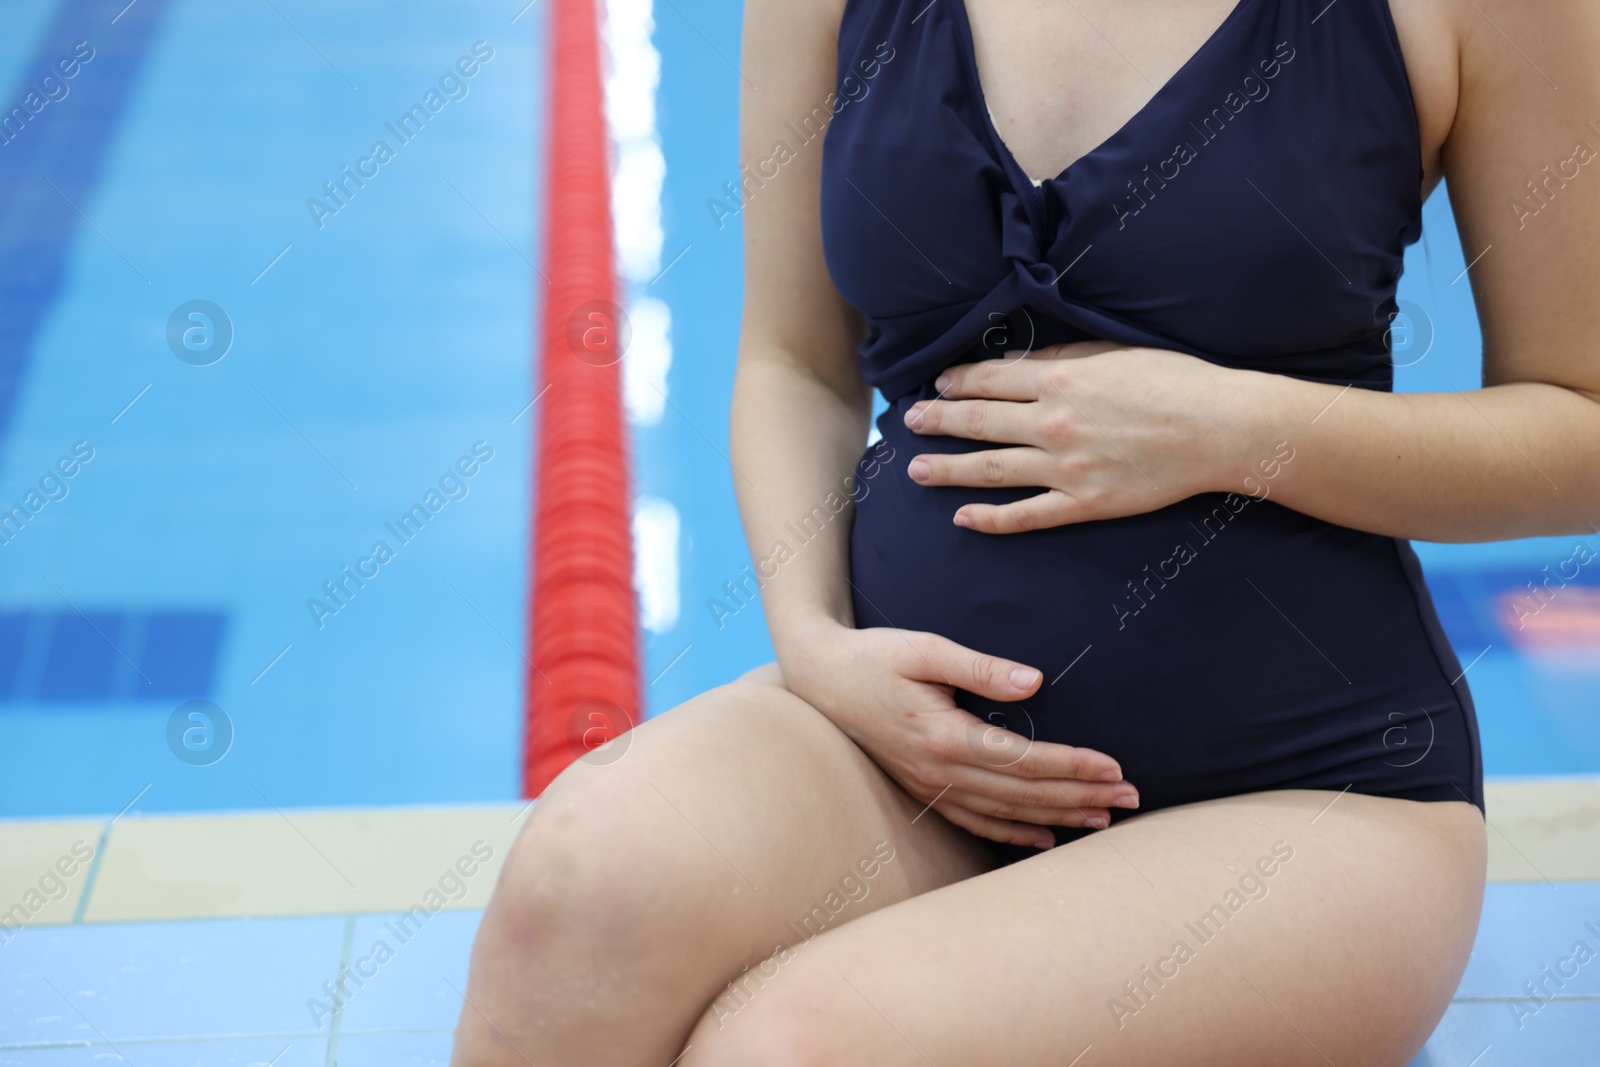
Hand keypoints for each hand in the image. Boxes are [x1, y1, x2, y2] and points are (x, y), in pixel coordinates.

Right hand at [778, 619, 1138, 849]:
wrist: (820, 677)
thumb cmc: (874, 655)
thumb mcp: (924, 648)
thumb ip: (980, 667)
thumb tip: (1035, 682)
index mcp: (943, 736)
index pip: (1024, 759)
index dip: (1073, 765)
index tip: (1116, 767)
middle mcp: (938, 771)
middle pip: (1024, 793)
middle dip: (1081, 796)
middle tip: (1132, 798)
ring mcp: (929, 786)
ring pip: (1006, 813)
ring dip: (1058, 817)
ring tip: (1105, 818)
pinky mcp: (923, 788)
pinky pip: (975, 821)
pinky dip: (1013, 832)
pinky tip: (1046, 837)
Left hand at [903, 341, 1256, 532]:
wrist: (1220, 429)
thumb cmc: (1175, 382)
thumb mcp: (1114, 352)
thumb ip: (1062, 357)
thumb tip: (1017, 362)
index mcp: (1061, 380)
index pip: (991, 381)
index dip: (958, 383)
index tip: (937, 387)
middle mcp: (1054, 423)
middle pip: (979, 423)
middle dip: (938, 422)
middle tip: (908, 425)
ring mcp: (1066, 467)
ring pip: (991, 470)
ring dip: (948, 470)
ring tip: (917, 471)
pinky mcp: (1085, 503)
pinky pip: (1027, 515)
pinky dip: (991, 519)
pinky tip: (963, 518)